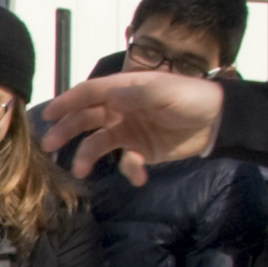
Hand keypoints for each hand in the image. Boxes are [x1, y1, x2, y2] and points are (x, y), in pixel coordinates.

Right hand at [39, 70, 223, 184]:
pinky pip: (127, 162)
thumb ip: (137, 95)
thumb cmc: (191, 98)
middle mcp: (122, 109)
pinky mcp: (142, 150)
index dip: (68, 102)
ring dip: (88, 156)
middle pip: (86, 119)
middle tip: (49, 145)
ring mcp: (130, 131)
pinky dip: (130, 171)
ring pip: (99, 143)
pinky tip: (140, 177)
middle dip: (67, 130)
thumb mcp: (166, 92)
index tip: (48, 115)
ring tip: (80, 171)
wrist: (219, 121)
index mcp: (125, 90)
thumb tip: (109, 97)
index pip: (90, 93)